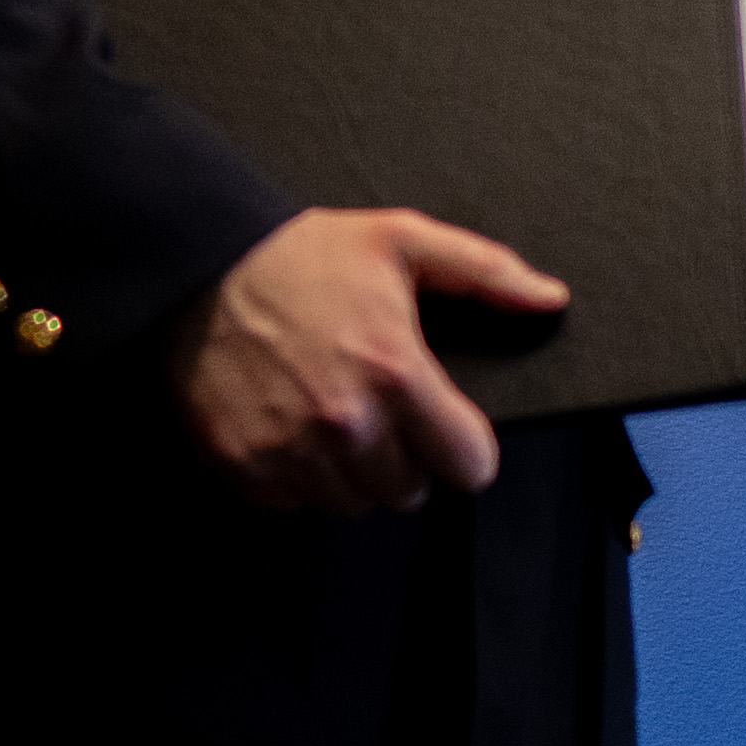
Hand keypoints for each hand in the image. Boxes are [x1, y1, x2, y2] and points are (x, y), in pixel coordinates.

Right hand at [168, 205, 561, 513]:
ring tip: (334, 420)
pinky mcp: (243, 466)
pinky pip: (295, 504)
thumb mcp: (400, 240)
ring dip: (354, 474)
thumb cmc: (301, 253)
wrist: (194, 263)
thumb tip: (551, 299)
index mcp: (396, 375)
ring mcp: (291, 452)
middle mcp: (347, 425)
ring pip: (355, 504)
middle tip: (379, 411)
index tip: (446, 427)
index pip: (470, 467)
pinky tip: (290, 429)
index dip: (464, 448)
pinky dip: (298, 479)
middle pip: (412, 491)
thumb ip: (484, 272)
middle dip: (407, 459)